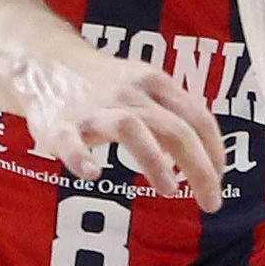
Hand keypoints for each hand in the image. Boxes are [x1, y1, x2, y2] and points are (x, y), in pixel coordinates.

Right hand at [0, 44, 225, 212]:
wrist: (44, 63)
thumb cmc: (105, 85)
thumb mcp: (146, 87)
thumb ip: (176, 115)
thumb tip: (211, 154)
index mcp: (155, 83)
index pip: (198, 118)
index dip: (215, 152)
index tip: (220, 180)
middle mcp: (129, 94)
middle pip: (175, 129)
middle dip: (200, 168)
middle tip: (211, 202)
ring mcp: (94, 109)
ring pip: (131, 129)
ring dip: (154, 161)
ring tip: (169, 190)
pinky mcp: (60, 125)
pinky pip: (70, 141)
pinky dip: (80, 157)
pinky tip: (92, 174)